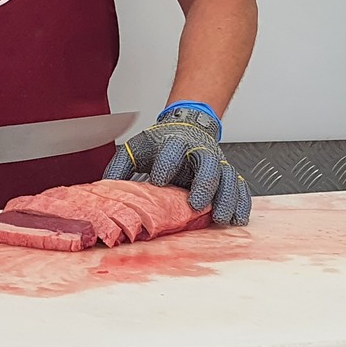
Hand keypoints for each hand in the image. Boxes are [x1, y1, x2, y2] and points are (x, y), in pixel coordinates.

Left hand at [103, 103, 250, 225]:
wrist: (185, 128)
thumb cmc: (159, 144)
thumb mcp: (135, 150)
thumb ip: (120, 168)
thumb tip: (104, 191)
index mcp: (173, 142)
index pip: (173, 149)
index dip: (167, 164)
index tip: (159, 181)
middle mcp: (198, 150)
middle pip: (208, 162)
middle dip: (204, 183)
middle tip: (198, 204)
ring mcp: (216, 162)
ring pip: (228, 176)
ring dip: (227, 197)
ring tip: (222, 218)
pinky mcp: (226, 174)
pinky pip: (239, 187)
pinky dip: (241, 203)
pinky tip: (237, 218)